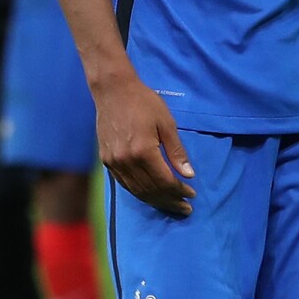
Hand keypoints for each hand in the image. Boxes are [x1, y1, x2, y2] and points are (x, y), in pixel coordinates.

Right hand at [94, 70, 195, 217]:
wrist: (113, 90)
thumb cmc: (144, 102)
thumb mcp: (167, 123)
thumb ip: (177, 151)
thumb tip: (188, 174)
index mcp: (143, 151)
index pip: (164, 181)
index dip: (179, 191)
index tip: (192, 195)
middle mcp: (126, 161)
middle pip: (151, 190)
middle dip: (170, 201)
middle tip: (185, 208)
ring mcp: (114, 162)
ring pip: (136, 191)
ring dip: (155, 201)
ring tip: (171, 205)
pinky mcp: (106, 161)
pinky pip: (124, 184)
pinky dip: (139, 192)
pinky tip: (151, 195)